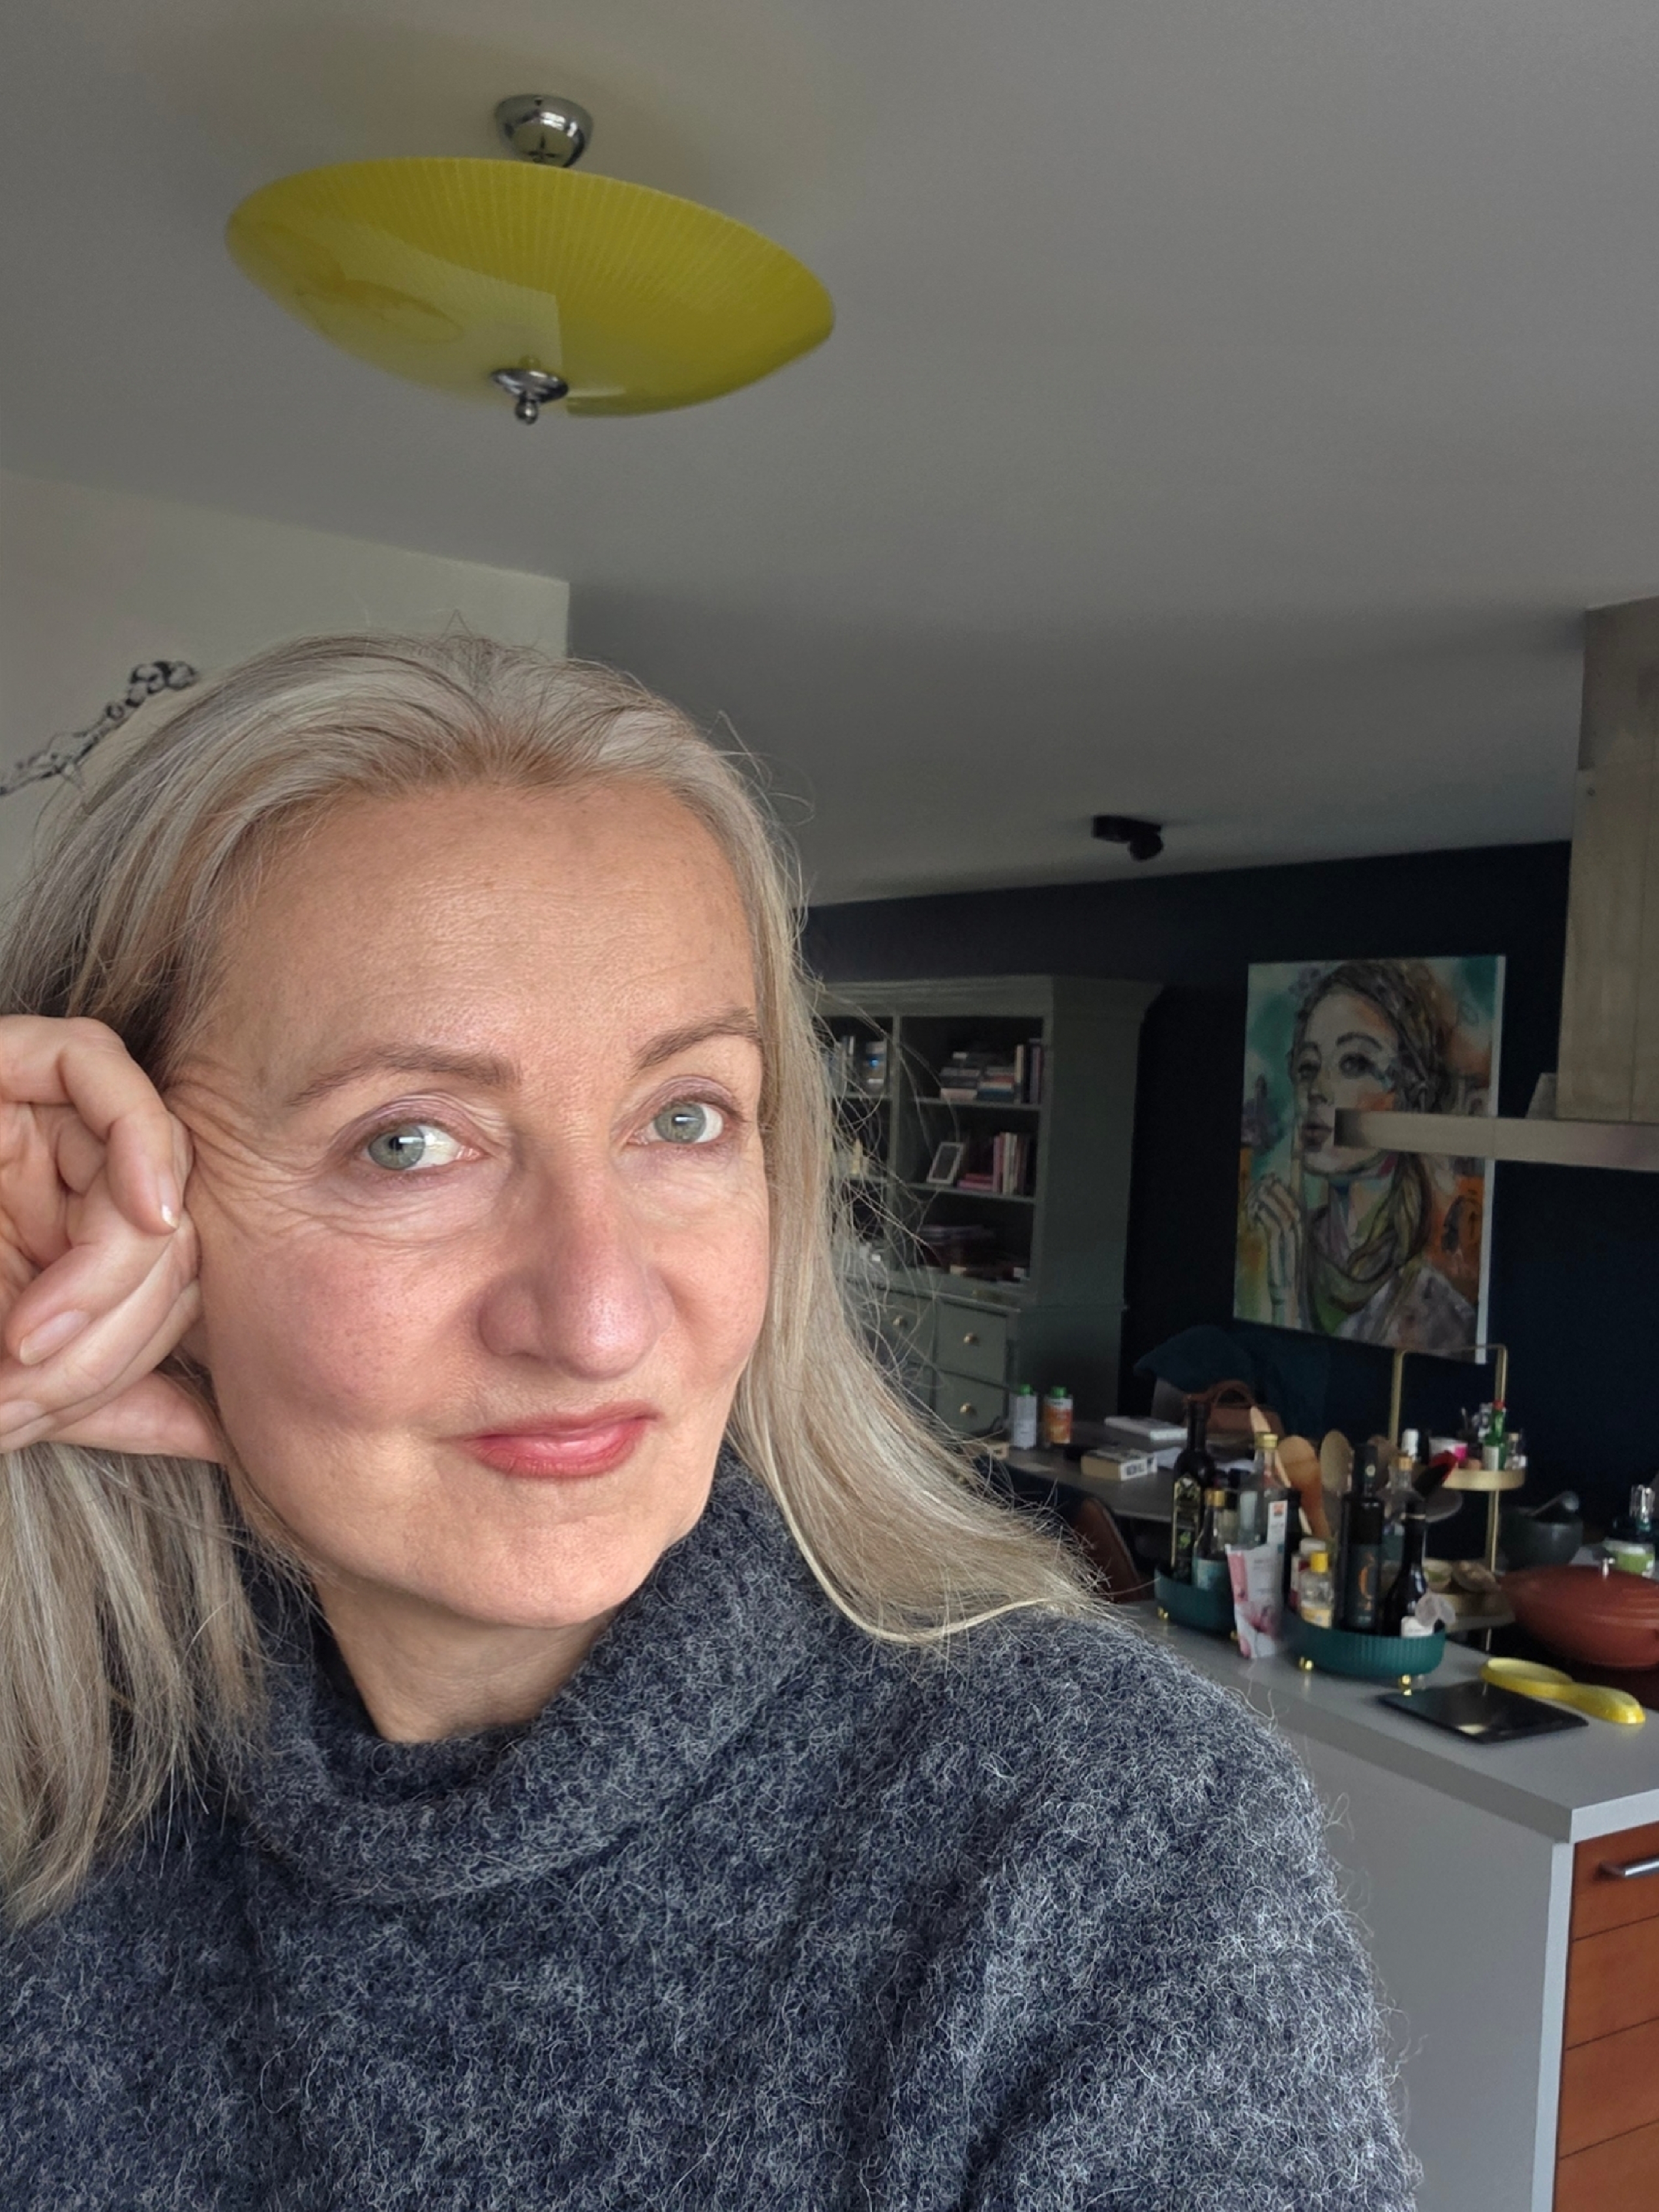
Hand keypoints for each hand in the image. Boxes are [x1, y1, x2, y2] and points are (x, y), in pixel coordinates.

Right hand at [0, 1017, 221, 1461]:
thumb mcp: (13, 1388)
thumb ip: (112, 1398)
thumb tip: (230, 1433)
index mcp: (76, 1248)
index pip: (169, 1277)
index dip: (140, 1343)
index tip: (54, 1401)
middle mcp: (64, 1176)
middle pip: (168, 1225)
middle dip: (121, 1316)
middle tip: (24, 1366)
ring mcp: (31, 1111)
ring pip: (152, 1164)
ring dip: (106, 1271)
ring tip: (14, 1339)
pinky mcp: (6, 1054)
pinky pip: (101, 1067)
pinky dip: (143, 1143)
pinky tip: (144, 1213)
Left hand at [1245, 1172, 1303, 1327]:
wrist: (1289, 1294)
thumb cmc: (1285, 1270)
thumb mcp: (1286, 1246)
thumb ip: (1282, 1230)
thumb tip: (1271, 1214)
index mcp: (1303, 1232)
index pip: (1298, 1204)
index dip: (1289, 1189)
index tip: (1276, 1176)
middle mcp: (1302, 1235)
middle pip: (1292, 1205)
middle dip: (1279, 1190)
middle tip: (1266, 1178)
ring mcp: (1294, 1242)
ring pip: (1284, 1214)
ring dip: (1270, 1200)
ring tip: (1258, 1191)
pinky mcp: (1283, 1251)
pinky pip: (1274, 1228)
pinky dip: (1265, 1217)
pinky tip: (1255, 1211)